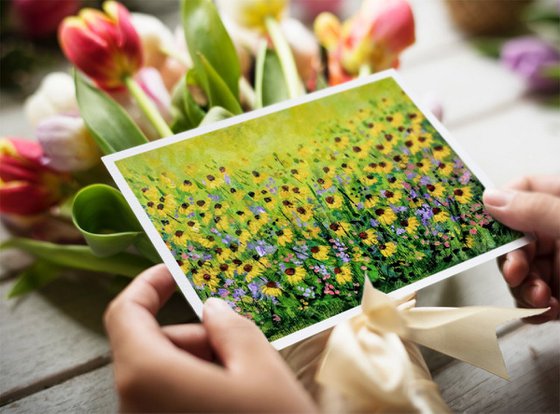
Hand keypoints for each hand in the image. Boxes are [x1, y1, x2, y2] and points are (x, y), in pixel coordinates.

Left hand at [104, 264, 316, 412]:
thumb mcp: (260, 366)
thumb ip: (230, 325)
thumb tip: (212, 308)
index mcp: (148, 376)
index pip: (125, 314)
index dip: (147, 285)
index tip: (174, 273)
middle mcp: (133, 404)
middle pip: (152, 346)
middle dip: (194, 335)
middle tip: (239, 341)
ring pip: (163, 374)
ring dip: (201, 362)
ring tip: (245, 376)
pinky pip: (169, 398)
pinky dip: (197, 386)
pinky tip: (236, 398)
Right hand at [483, 175, 558, 322]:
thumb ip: (537, 210)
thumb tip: (492, 198)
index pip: (524, 189)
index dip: (502, 204)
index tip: (489, 224)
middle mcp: (558, 232)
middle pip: (513, 237)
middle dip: (512, 261)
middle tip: (517, 273)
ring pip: (519, 271)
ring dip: (523, 290)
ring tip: (541, 299)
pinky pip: (533, 299)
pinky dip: (535, 309)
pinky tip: (550, 311)